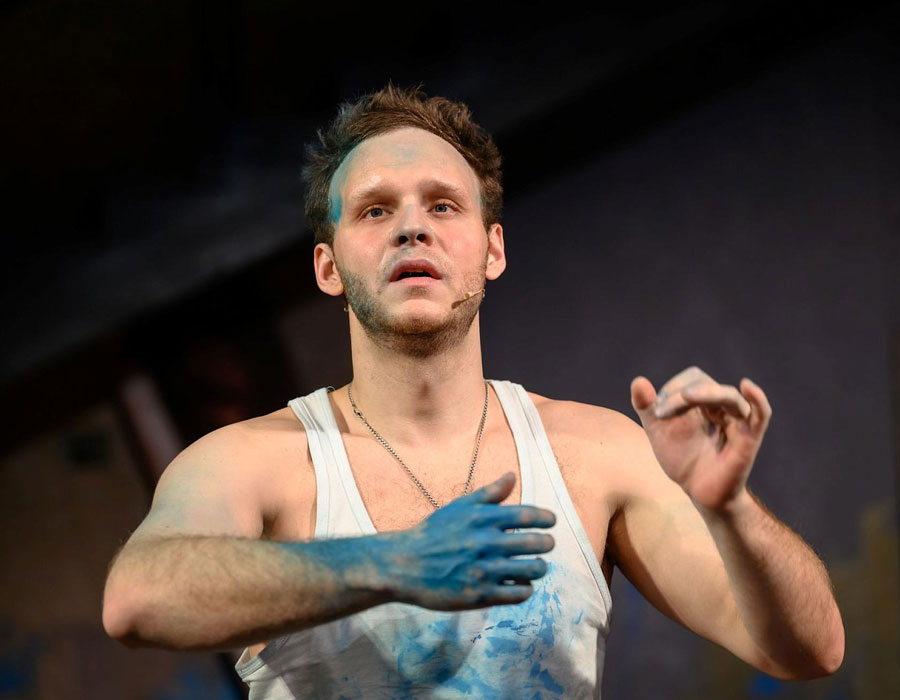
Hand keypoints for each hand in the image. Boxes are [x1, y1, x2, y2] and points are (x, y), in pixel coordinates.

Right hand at [374, 473, 555, 610]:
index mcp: (483, 518)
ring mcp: (485, 570)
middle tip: (546, 545)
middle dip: (547, 543)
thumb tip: (512, 476)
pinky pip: (519, 593)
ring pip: (533, 570)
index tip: (551, 522)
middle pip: (537, 543)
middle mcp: (487, 543)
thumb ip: (490, 494)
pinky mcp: (481, 595)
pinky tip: (521, 584)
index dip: (546, 518)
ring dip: (540, 567)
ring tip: (535, 565)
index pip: (529, 515)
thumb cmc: (434, 533)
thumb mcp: (460, 507)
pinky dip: (526, 588)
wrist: (405, 565)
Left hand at [630, 366, 771, 511]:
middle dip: (681, 394)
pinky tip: (747, 386)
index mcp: (704, 401)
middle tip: (661, 413)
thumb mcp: (658, 431)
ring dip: (706, 393)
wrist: (698, 491)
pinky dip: (758, 399)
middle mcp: (722, 407)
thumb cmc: (682, 459)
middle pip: (708, 384)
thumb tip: (638, 381)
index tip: (656, 410)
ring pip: (729, 396)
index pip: (694, 378)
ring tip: (685, 397)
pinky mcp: (748, 439)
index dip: (674, 386)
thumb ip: (646, 407)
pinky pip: (761, 414)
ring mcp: (737, 422)